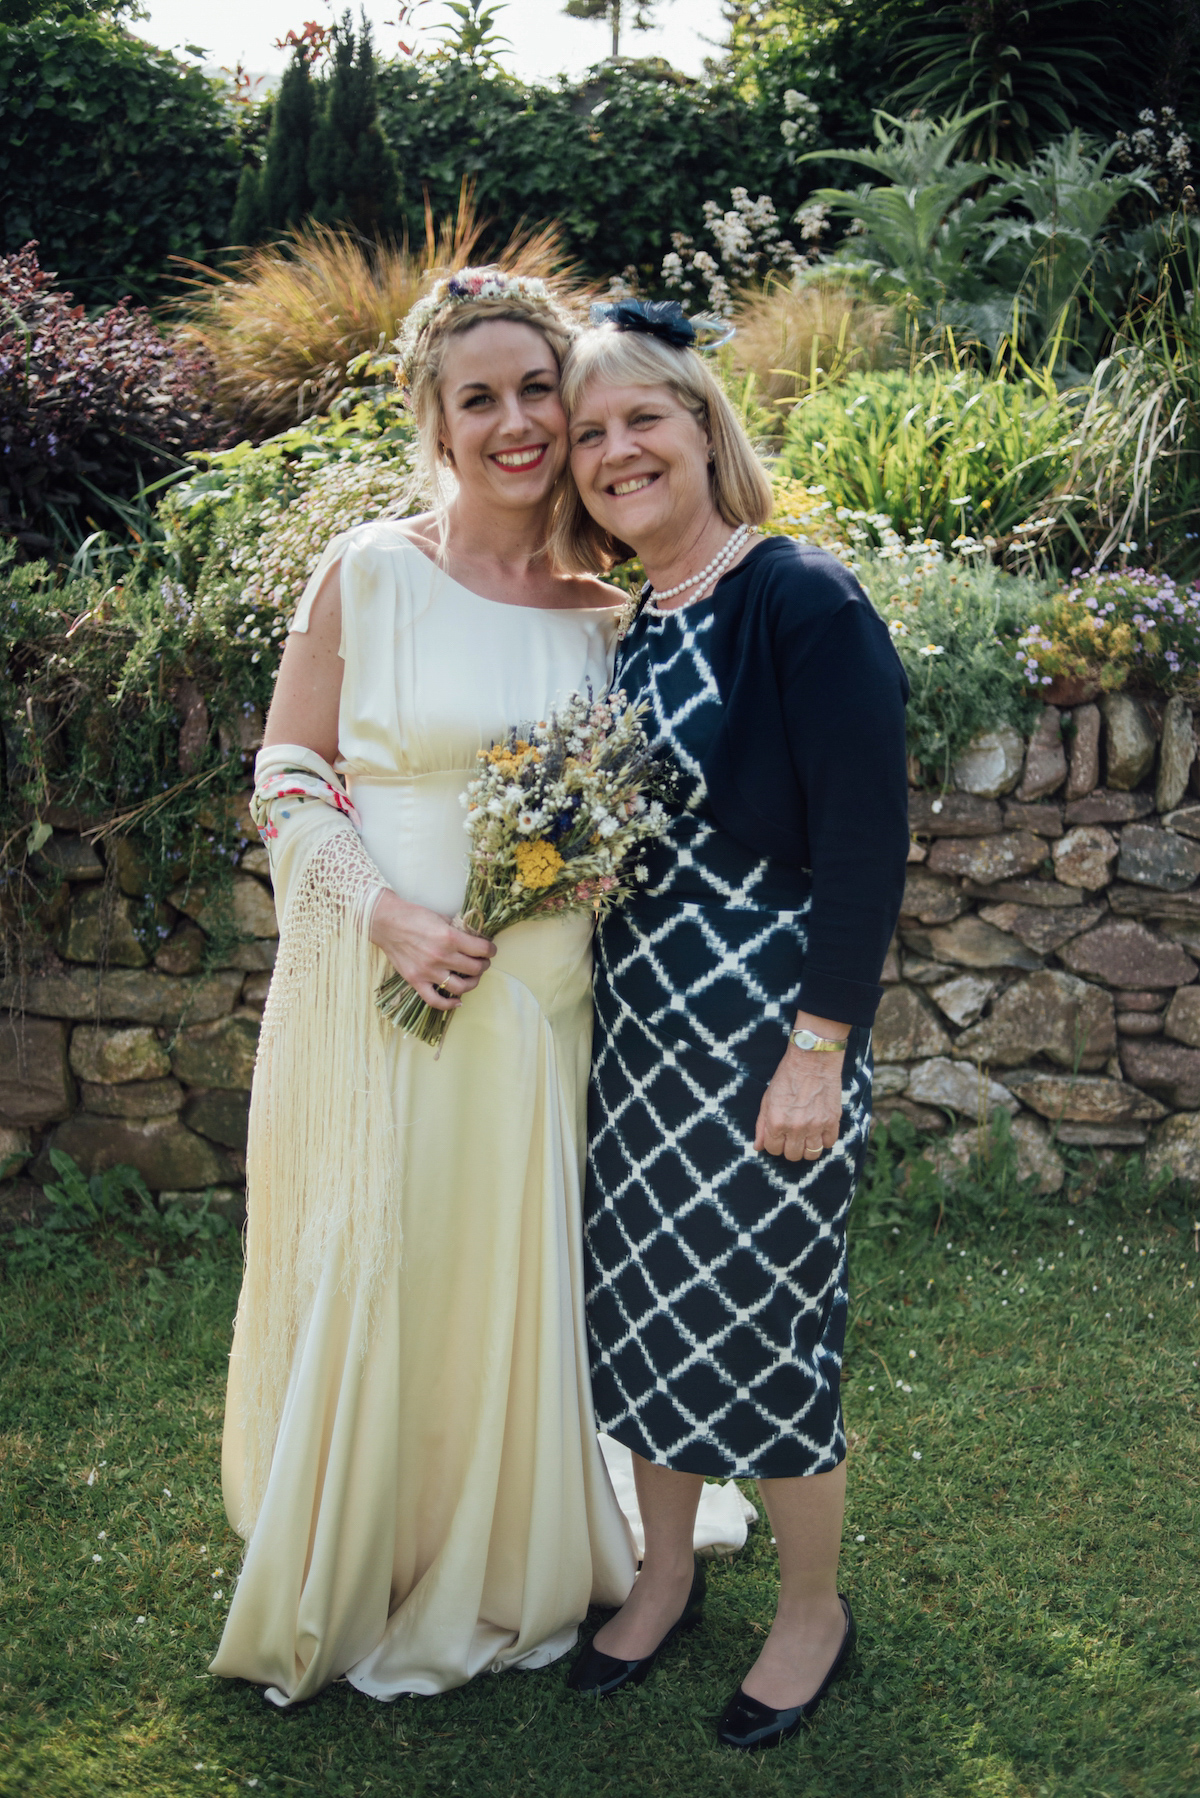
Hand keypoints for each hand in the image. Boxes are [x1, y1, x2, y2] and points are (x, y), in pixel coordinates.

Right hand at [368, 889, 494, 1011]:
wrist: (386, 922)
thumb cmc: (413, 916)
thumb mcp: (441, 917)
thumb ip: (457, 931)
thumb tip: (473, 940)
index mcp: (449, 937)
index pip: (481, 949)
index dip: (490, 950)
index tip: (490, 950)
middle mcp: (441, 956)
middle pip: (474, 969)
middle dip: (483, 965)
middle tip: (482, 962)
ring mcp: (427, 971)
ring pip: (460, 987)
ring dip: (472, 983)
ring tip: (473, 977)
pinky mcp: (415, 981)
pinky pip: (435, 1000)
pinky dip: (449, 1004)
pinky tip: (458, 1001)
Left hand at [755, 1037, 846, 1161]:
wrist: (813, 1059)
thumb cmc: (787, 1076)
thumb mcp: (767, 1099)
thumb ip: (761, 1125)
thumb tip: (758, 1147)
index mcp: (777, 1122)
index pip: (773, 1150)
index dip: (775, 1144)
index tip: (779, 1136)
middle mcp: (796, 1128)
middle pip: (793, 1156)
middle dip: (790, 1148)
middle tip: (792, 1136)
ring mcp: (816, 1126)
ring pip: (812, 1154)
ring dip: (808, 1147)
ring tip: (807, 1136)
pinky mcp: (832, 1121)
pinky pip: (829, 1143)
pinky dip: (824, 1140)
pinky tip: (820, 1130)